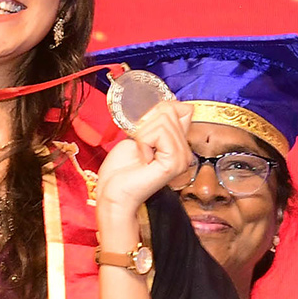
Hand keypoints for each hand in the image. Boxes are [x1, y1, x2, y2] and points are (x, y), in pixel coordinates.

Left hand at [96, 101, 193, 218]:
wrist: (112, 193)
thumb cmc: (120, 170)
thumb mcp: (139, 136)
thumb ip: (156, 123)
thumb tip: (169, 105)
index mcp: (179, 145)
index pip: (183, 109)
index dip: (159, 111)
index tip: (143, 131)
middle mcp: (185, 152)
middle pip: (170, 111)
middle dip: (146, 124)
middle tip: (140, 147)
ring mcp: (182, 158)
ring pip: (164, 120)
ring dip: (143, 134)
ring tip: (141, 154)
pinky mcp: (174, 163)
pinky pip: (160, 133)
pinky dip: (143, 141)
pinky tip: (143, 158)